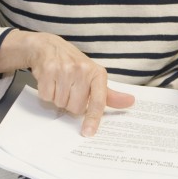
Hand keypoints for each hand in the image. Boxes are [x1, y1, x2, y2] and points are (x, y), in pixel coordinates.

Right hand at [10, 31, 135, 136]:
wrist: (48, 46)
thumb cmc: (74, 64)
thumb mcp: (93, 76)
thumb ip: (109, 94)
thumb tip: (130, 101)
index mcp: (97, 73)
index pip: (99, 101)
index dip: (93, 118)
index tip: (89, 132)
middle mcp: (83, 70)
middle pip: (76, 108)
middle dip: (71, 104)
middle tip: (69, 89)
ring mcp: (65, 69)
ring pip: (61, 103)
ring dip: (58, 98)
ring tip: (59, 83)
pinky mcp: (48, 70)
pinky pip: (46, 96)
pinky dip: (46, 93)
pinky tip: (50, 81)